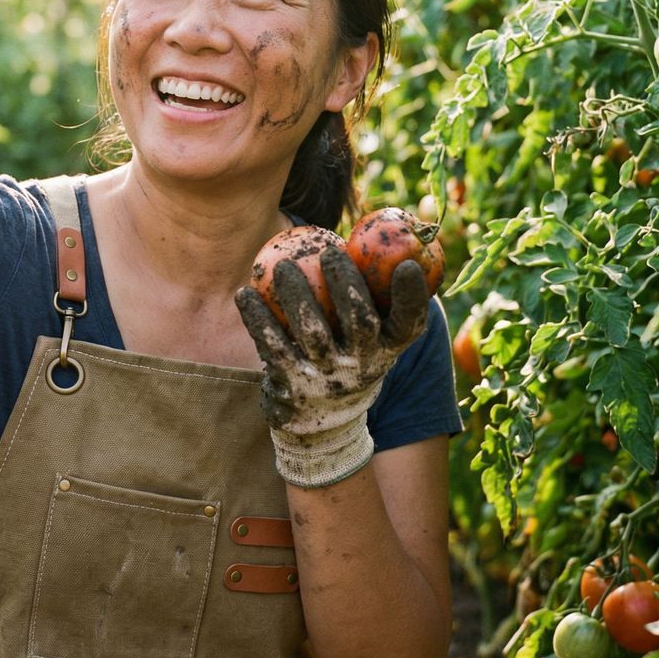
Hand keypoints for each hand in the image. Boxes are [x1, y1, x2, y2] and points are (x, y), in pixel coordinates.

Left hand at [235, 247, 428, 487]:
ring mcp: (326, 376)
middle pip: (360, 322)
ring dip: (298, 295)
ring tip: (282, 266)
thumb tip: (378, 233)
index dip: (412, 296)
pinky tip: (245, 293)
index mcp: (387, 349)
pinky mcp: (290, 383)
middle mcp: (361, 365)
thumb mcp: (372, 336)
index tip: (407, 264)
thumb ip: (376, 294)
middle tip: (330, 251)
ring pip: (313, 332)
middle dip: (347, 284)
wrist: (321, 424)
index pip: (410, 323)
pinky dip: (257, 318)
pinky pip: (272, 344)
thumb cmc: (349, 356)